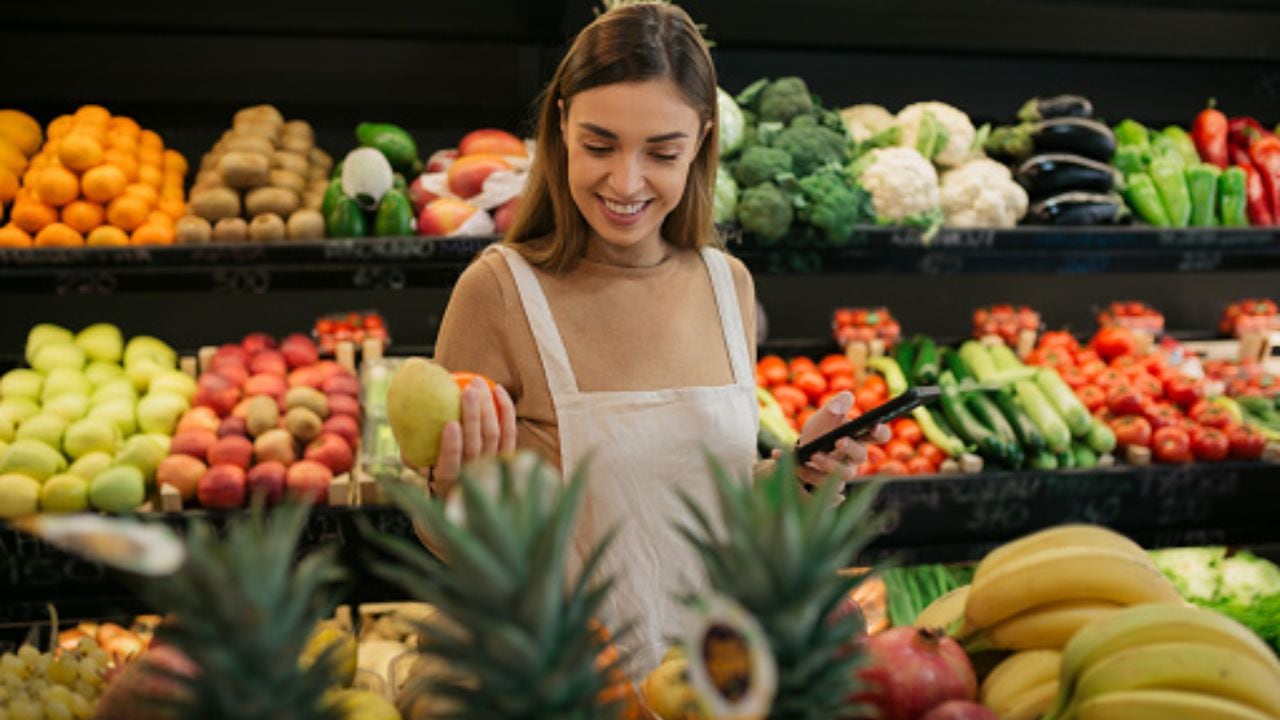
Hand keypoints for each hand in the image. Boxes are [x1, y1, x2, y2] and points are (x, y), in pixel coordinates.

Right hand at [403, 378, 516, 496]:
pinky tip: (497, 388)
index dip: (452, 447)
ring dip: (488, 407)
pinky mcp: (508, 454)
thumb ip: (410, 453)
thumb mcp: (420, 465)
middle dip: (474, 417)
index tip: (450, 424)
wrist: (469, 483)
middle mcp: (473, 476)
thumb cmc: (436, 466)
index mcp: (448, 482)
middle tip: (469, 391)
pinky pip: (509, 430)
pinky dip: (505, 409)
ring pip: (493, 435)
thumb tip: (400, 430)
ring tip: (478, 384)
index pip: (451, 467)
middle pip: (476, 445)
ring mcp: (493, 466)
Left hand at [773, 391, 890, 485]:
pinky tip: (798, 467)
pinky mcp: (827, 486)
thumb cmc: (820, 430)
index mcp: (859, 437)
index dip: (880, 432)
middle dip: (851, 448)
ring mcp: (842, 473)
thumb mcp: (825, 415)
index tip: (873, 426)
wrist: (801, 450)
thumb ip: (836, 405)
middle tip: (839, 441)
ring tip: (814, 454)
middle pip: (861, 456)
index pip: (880, 435)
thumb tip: (847, 397)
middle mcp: (855, 457)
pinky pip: (824, 486)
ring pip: (843, 474)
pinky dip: (809, 475)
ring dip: (828, 464)